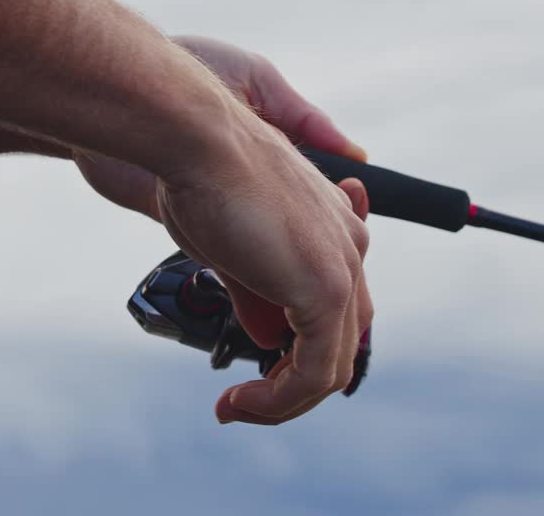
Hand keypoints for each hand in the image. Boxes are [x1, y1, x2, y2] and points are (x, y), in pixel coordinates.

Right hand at [77, 36, 373, 424]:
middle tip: (245, 399)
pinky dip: (279, 399)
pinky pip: (313, 373)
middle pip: (342, 340)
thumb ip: (256, 292)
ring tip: (238, 407)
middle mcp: (348, 244)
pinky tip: (241, 401)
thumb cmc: (199, 171)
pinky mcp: (326, 291)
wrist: (195, 137)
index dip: (301, 345)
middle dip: (294, 380)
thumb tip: (267, 339)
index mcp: (331, 222)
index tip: (257, 368)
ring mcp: (341, 268)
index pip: (337, 304)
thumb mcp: (230, 245)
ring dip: (283, 400)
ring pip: (331, 367)